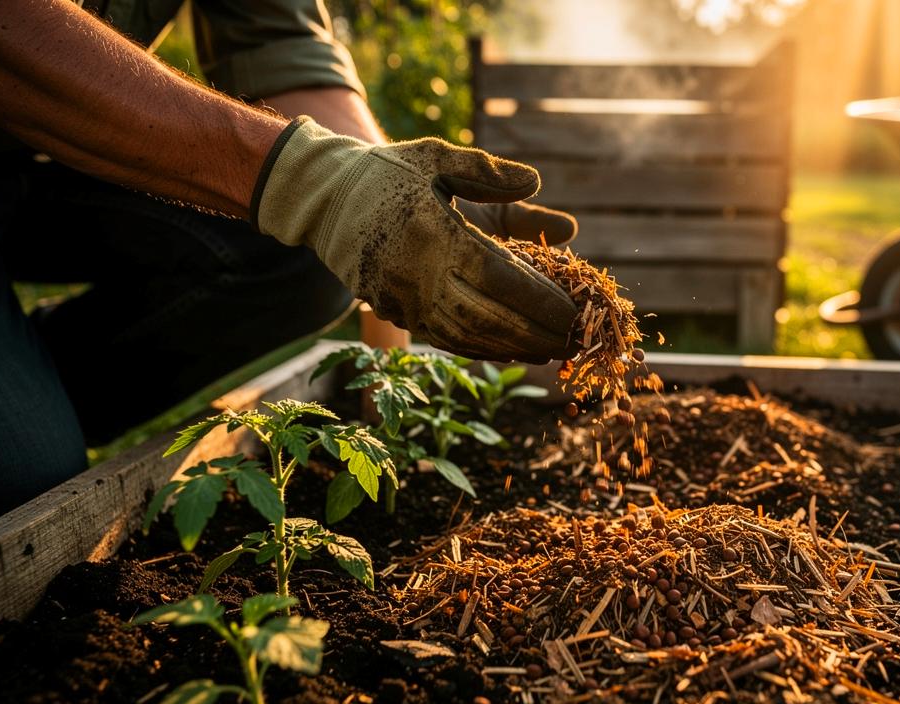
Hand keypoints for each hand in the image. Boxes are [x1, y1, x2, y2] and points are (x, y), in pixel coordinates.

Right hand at [252, 118, 576, 362]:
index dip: (539, 299)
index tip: (575, 310)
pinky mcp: (396, 313)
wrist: (321, 199)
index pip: (498, 276)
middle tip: (578, 340)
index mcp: (433, 233)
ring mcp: (404, 299)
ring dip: (516, 347)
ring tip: (555, 350)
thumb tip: (537, 181)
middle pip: (489, 316)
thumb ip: (488, 171)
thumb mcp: (436, 156)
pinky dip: (485, 348)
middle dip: (537, 333)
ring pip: (469, 335)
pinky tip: (516, 350)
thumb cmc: (387, 172)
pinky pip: (446, 339)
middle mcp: (418, 274)